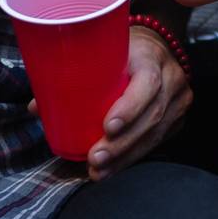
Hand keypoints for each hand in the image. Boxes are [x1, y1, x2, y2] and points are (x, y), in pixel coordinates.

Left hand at [87, 26, 192, 180]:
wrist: (157, 48)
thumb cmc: (124, 50)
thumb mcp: (105, 51)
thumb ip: (73, 75)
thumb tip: (38, 108)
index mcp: (152, 56)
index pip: (148, 82)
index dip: (129, 107)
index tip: (107, 127)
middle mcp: (172, 78)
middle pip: (150, 116)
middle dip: (121, 144)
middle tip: (94, 158)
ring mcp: (179, 100)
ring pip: (154, 134)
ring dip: (124, 157)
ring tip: (99, 171)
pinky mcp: (178, 118)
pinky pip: (157, 141)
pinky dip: (133, 157)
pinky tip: (114, 168)